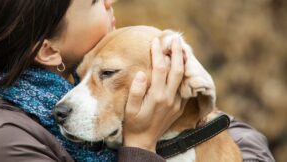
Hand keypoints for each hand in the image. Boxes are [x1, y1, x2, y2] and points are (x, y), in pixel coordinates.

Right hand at [123, 37, 186, 151]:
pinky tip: (182, 66)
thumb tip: (141, 73)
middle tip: (176, 38)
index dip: (158, 53)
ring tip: (183, 48)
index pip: (160, 68)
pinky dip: (184, 74)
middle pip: (177, 70)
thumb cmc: (134, 123)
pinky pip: (184, 87)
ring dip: (184, 61)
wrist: (144, 141)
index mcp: (157, 96)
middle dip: (177, 52)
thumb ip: (136, 91)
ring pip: (183, 78)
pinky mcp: (180, 107)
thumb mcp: (129, 109)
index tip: (155, 41)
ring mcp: (177, 103)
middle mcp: (170, 98)